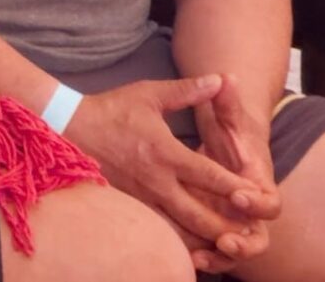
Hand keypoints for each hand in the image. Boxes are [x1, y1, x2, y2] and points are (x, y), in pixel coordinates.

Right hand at [64, 77, 272, 268]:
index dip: (236, 187)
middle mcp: (155, 181)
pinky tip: (195, 244)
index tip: (256, 194)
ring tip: (228, 242)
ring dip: (206, 239)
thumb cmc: (112, 109)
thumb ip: (186, 91)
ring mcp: (141, 198)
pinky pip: (160, 231)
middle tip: (250, 231)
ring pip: (180, 231)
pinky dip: (180, 242)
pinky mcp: (130, 207)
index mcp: (165, 153)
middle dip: (227, 226)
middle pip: (200, 216)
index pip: (209, 176)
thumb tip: (218, 80)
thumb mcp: (149, 94)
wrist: (67, 127)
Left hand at [187, 75, 280, 270]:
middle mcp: (250, 209)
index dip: (257, 200)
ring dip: (222, 259)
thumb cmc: (228, 131)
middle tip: (226, 242)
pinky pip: (214, 253)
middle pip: (258, 237)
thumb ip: (226, 101)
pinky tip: (187, 260)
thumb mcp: (226, 117)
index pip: (269, 201)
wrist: (227, 147)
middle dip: (244, 243)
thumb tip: (224, 76)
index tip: (238, 193)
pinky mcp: (216, 231)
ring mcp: (234, 223)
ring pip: (236, 252)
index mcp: (258, 184)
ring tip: (201, 259)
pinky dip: (205, 259)